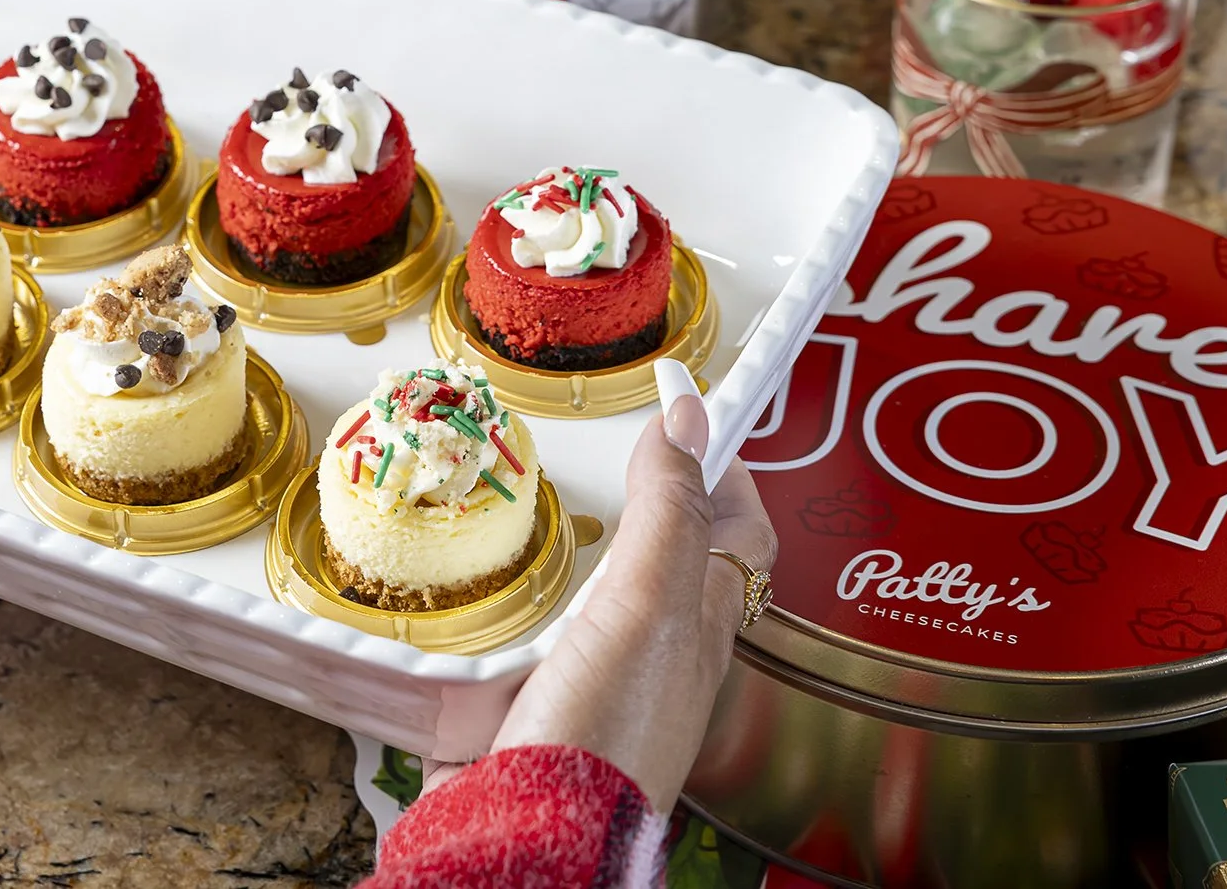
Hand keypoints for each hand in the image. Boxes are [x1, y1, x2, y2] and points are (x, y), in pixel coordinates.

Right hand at [487, 395, 776, 810]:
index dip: (721, 452)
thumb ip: (668, 510)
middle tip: (628, 435)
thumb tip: (690, 419)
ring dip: (581, 541)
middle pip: (676, 551)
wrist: (531, 838)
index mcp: (699, 617)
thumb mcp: (647, 603)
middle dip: (656, 491)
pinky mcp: (536, 701)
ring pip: (603, 589)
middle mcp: (657, 647)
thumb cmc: (606, 736)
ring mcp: (597, 675)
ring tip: (550, 493)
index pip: (740, 522)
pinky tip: (486, 584)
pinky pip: (535, 632)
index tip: (689, 389)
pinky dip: (515, 598)